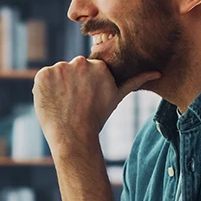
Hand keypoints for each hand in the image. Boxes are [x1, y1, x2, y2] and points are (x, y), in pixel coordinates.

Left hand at [33, 57, 158, 150]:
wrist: (73, 137)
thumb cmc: (97, 118)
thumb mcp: (117, 97)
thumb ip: (135, 81)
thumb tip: (158, 73)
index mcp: (98, 66)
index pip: (86, 69)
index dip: (83, 85)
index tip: (85, 99)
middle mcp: (79, 62)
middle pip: (71, 70)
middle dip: (71, 83)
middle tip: (74, 103)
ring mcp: (59, 68)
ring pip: (56, 74)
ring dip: (57, 85)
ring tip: (64, 104)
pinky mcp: (42, 75)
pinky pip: (42, 79)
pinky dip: (44, 89)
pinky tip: (52, 102)